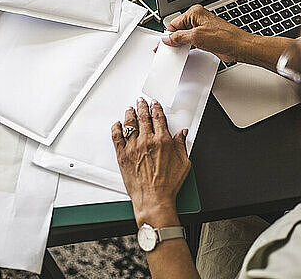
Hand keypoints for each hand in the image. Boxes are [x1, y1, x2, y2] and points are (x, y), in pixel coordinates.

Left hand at [111, 98, 190, 226]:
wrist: (154, 199)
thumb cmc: (168, 185)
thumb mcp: (183, 163)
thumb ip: (181, 145)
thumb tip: (182, 134)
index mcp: (162, 141)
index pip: (158, 117)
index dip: (156, 108)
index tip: (154, 104)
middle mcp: (147, 141)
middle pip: (143, 117)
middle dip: (142, 106)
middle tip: (141, 101)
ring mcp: (133, 147)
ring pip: (130, 123)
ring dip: (130, 113)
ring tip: (130, 109)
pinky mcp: (123, 155)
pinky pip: (116, 137)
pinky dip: (116, 128)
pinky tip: (117, 124)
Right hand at [161, 4, 253, 62]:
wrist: (239, 47)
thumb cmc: (225, 38)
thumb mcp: (196, 37)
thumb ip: (179, 37)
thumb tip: (168, 38)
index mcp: (195, 13)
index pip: (174, 23)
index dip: (169, 34)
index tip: (165, 44)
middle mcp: (198, 19)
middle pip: (179, 29)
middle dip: (175, 39)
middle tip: (172, 49)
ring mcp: (202, 28)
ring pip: (185, 36)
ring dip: (182, 44)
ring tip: (182, 51)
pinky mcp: (205, 37)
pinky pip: (191, 41)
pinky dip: (188, 47)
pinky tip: (187, 52)